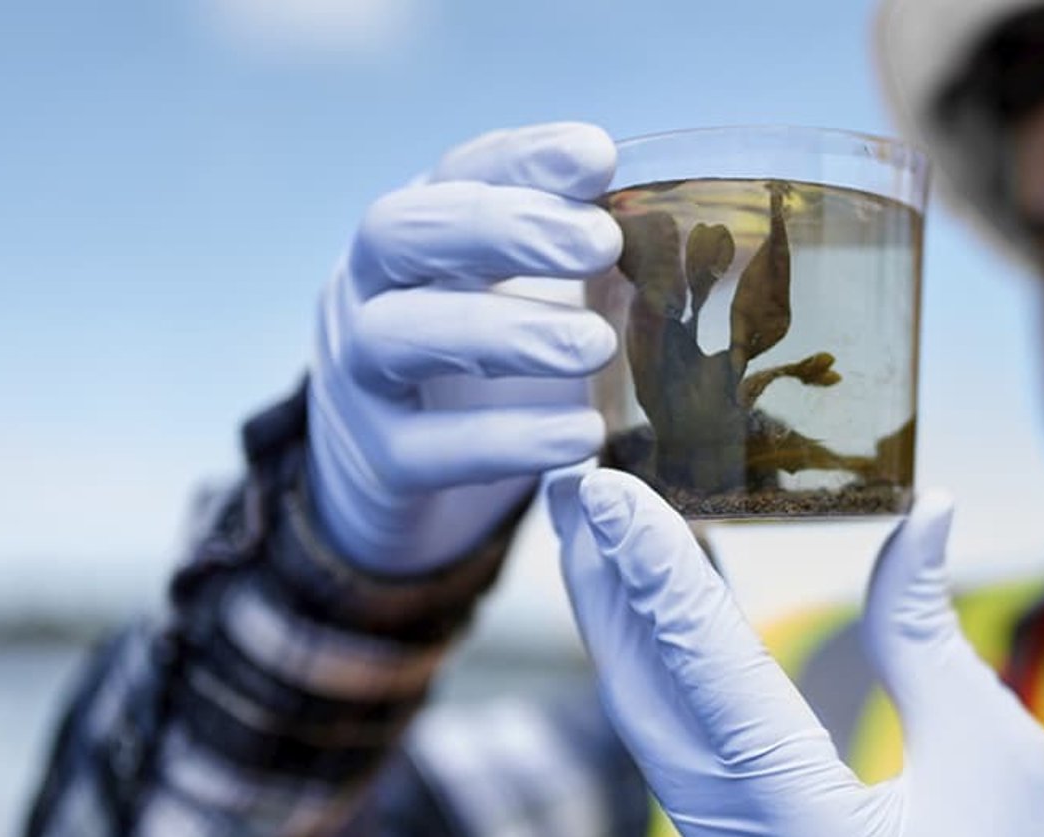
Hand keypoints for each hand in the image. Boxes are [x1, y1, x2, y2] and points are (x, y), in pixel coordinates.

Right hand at [308, 123, 622, 574]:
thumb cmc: (488, 363)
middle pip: (400, 232)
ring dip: (503, 333)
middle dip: (502, 229)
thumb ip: (581, 262)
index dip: (523, 161)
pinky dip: (508, 440)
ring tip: (595, 345)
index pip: (456, 173)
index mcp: (417, 232)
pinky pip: (429, 449)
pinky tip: (581, 436)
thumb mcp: (529, 295)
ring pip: (398, 336)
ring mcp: (359, 375)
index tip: (599, 158)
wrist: (400, 471)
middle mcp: (367, 288)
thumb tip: (685, 232)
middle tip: (601, 242)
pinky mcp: (379, 462)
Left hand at [549, 470, 1043, 836]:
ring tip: (596, 528)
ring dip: (621, 627)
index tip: (612, 494)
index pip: (719, 686)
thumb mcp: (995, 750)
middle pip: (649, 708)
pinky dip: (659, 676)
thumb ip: (927, 631)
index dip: (664, 579)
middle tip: (576, 483)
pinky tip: (651, 608)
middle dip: (606, 589)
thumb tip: (922, 509)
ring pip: (650, 733)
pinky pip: (675, 757)